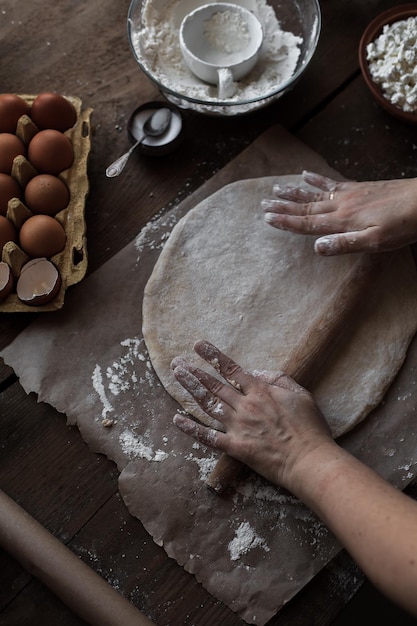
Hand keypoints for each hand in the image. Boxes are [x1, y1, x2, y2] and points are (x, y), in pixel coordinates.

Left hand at [171, 339, 331, 490]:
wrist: (309, 461)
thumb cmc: (310, 428)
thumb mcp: (301, 394)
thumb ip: (279, 379)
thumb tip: (258, 373)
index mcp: (261, 392)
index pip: (232, 370)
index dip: (213, 356)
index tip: (198, 345)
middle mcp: (245, 406)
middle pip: (215, 385)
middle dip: (195, 372)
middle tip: (178, 362)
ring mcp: (238, 427)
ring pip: (208, 404)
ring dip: (191, 389)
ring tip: (177, 376)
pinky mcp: (235, 447)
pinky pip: (208, 437)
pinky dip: (191, 429)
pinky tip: (177, 420)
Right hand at [262, 171, 416, 254]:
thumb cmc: (402, 225)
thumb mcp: (375, 242)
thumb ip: (345, 244)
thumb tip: (316, 248)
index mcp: (342, 220)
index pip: (307, 222)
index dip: (286, 221)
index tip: (267, 218)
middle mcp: (341, 204)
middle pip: (305, 206)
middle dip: (283, 206)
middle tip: (262, 203)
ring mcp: (350, 194)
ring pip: (314, 192)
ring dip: (294, 191)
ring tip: (276, 188)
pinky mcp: (359, 187)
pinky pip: (332, 182)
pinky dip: (317, 179)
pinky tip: (306, 174)